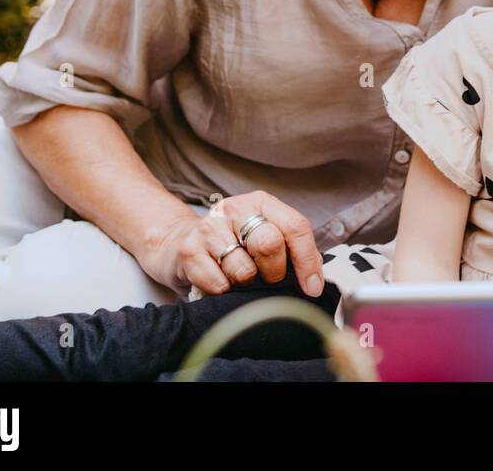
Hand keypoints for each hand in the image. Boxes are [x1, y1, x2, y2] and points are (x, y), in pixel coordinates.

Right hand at [140, 190, 326, 299]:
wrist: (177, 242)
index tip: (312, 287)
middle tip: (265, 277)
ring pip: (244, 269)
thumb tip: (316, 279)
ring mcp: (209, 227)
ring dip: (245, 283)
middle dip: (274, 272)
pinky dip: (223, 291)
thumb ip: (290, 251)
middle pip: (270, 245)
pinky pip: (219, 284)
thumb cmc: (230, 244)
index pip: (295, 227)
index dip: (308, 261)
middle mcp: (235, 208)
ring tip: (236, 275)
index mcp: (261, 202)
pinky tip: (217, 279)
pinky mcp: (188, 249)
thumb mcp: (261, 237)